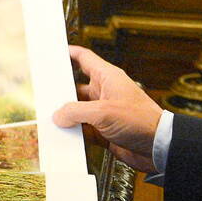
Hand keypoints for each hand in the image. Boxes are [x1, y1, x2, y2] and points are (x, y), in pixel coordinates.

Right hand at [53, 45, 159, 175]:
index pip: (84, 59)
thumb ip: (76, 111)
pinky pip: (83, 129)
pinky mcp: (104, 131)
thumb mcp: (103, 112)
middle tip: (43, 93)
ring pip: (77, 110)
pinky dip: (74, 133)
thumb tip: (59, 115)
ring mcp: (104, 113)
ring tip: (51, 118)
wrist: (158, 147)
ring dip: (66, 116)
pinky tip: (64, 136)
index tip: (53, 53)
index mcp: (107, 78)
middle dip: (61, 91)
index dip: (69, 54)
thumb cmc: (140, 121)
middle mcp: (105, 93)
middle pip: (76, 87)